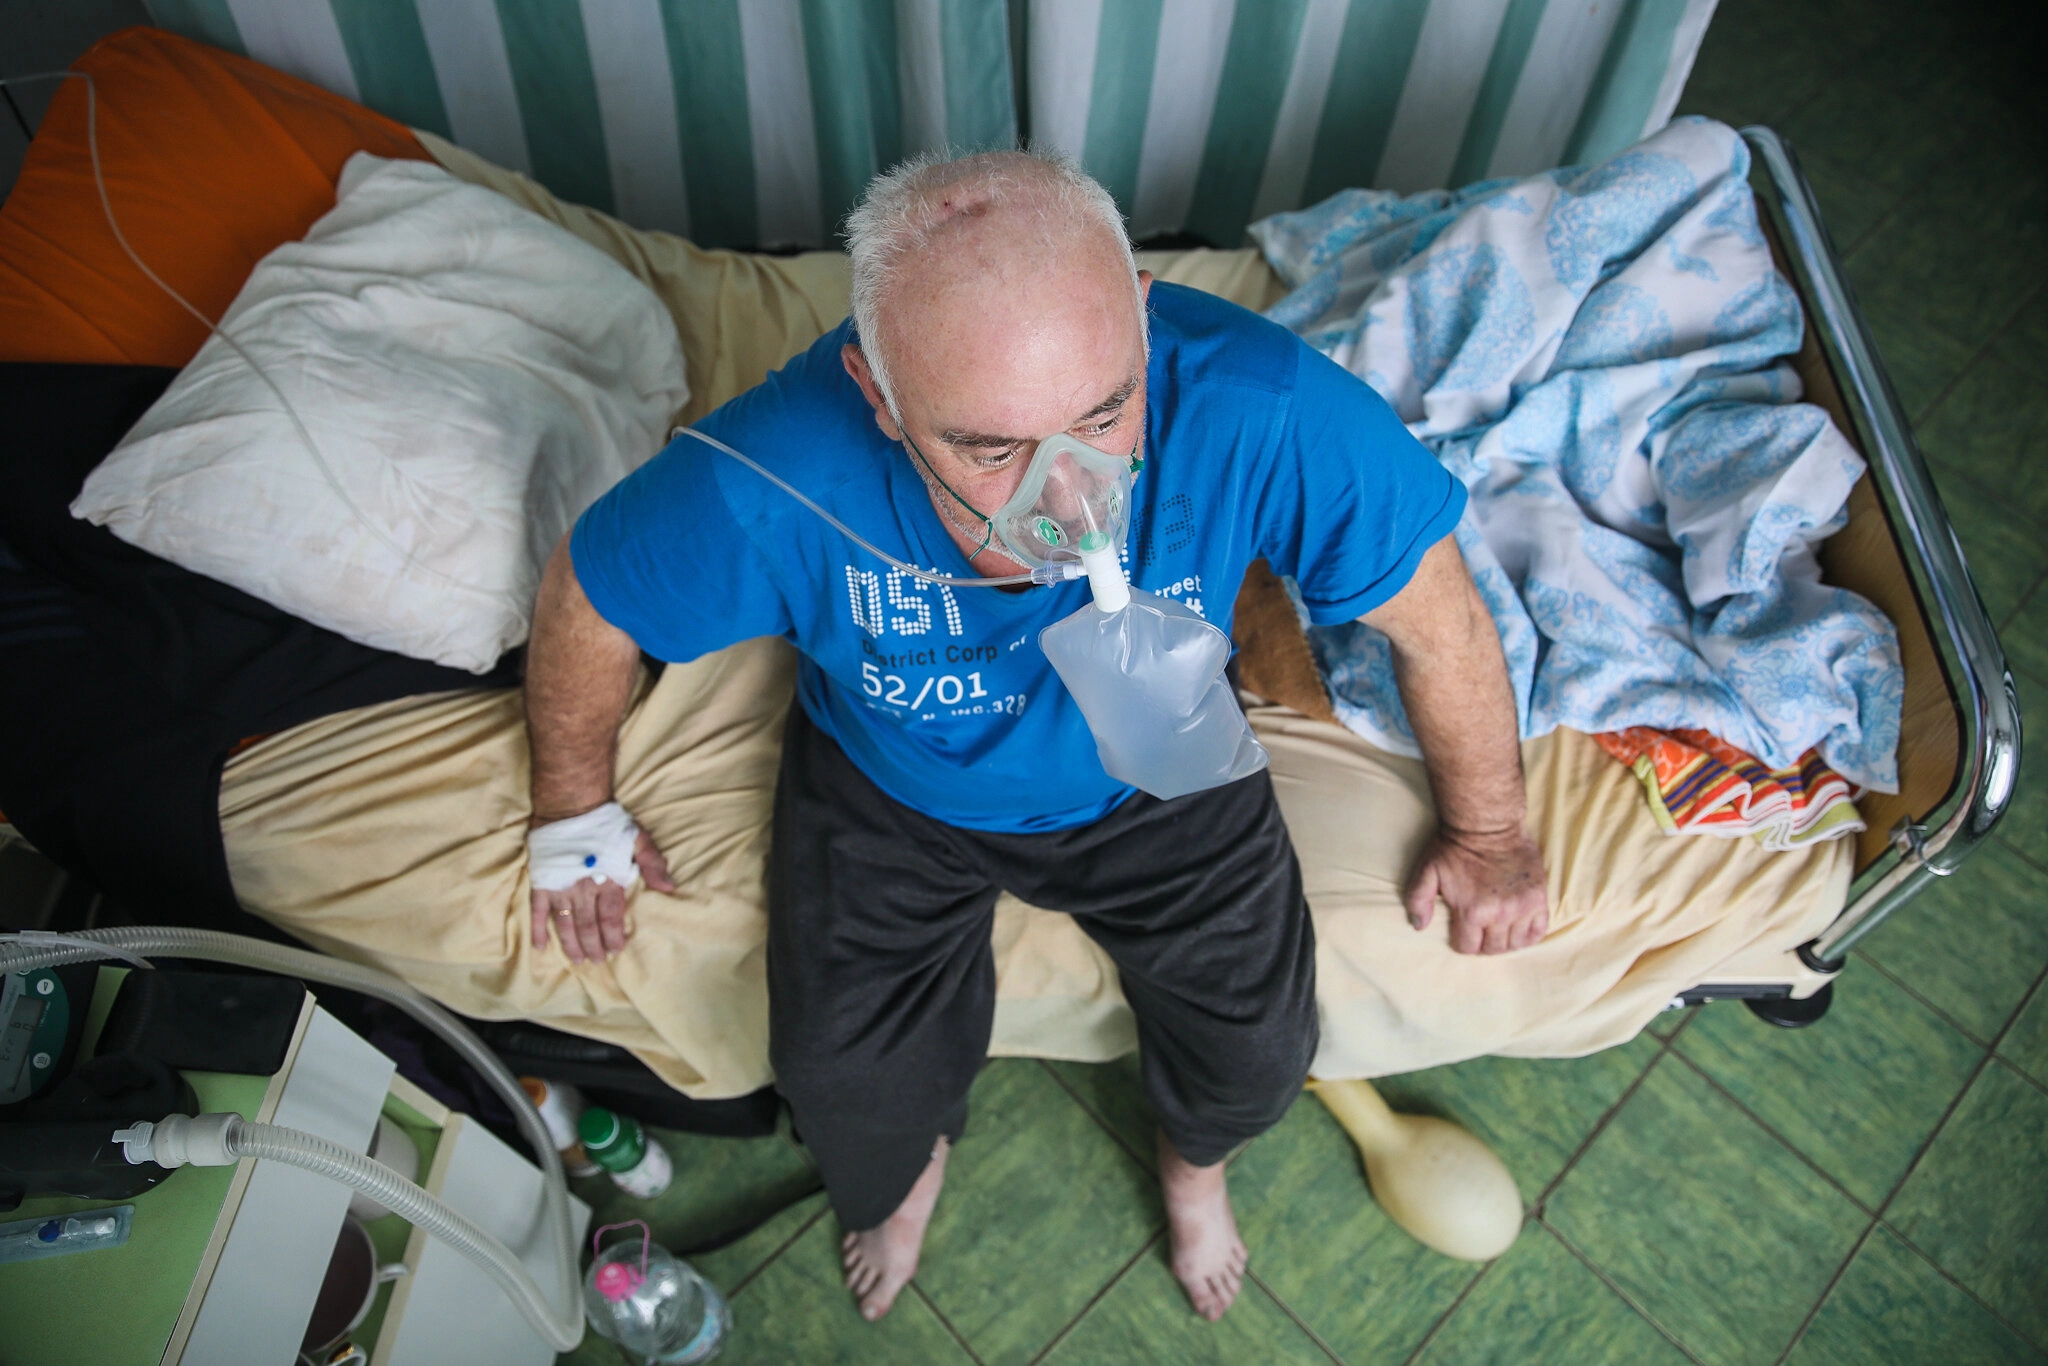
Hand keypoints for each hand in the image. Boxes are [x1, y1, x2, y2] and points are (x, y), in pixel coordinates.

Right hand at [529, 827, 674, 962]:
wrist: (570, 804)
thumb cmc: (605, 821)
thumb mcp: (636, 838)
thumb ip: (652, 863)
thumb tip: (669, 888)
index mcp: (608, 880)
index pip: (612, 917)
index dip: (614, 936)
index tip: (616, 950)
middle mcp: (584, 889)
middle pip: (589, 925)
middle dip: (594, 946)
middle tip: (597, 961)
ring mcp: (561, 887)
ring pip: (566, 924)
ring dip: (571, 944)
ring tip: (577, 960)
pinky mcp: (541, 883)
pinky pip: (538, 912)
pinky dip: (538, 930)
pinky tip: (540, 946)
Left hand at [1403, 826, 1547, 954]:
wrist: (1488, 824)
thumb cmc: (1456, 847)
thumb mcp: (1427, 871)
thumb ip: (1418, 900)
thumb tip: (1418, 926)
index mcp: (1472, 912)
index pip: (1468, 947)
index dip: (1462, 941)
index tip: (1462, 931)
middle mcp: (1500, 915)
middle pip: (1493, 949)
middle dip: (1483, 943)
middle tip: (1480, 930)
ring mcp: (1522, 907)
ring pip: (1516, 944)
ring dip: (1505, 940)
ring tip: (1498, 929)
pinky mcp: (1538, 898)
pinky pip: (1539, 931)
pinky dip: (1529, 935)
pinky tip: (1519, 927)